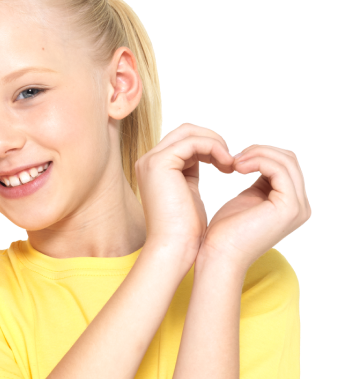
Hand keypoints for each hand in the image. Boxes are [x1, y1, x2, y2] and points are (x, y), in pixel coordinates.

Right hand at [135, 124, 235, 270]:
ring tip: (230, 163)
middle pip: (185, 132)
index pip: (183, 142)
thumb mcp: (189, 193)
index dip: (208, 147)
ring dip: (215, 143)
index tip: (227, 164)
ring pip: (189, 132)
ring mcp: (151, 161)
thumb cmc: (184, 230)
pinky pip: (193, 142)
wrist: (174, 247)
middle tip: (231, 160)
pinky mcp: (160, 163)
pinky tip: (226, 164)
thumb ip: (191, 173)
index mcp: (154, 168)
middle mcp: (148, 161)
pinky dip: (213, 148)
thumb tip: (210, 159)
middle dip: (212, 141)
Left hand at [201, 144, 310, 269]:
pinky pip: (279, 170)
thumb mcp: (248, 199)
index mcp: (291, 204)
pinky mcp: (289, 207)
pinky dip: (258, 161)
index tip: (236, 159)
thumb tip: (259, 160)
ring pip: (286, 162)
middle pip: (289, 161)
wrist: (219, 255)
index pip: (286, 166)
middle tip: (235, 157)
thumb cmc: (226, 232)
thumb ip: (261, 182)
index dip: (262, 156)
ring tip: (235, 162)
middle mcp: (300, 206)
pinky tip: (238, 167)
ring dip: (258, 154)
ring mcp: (298, 207)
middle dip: (261, 152)